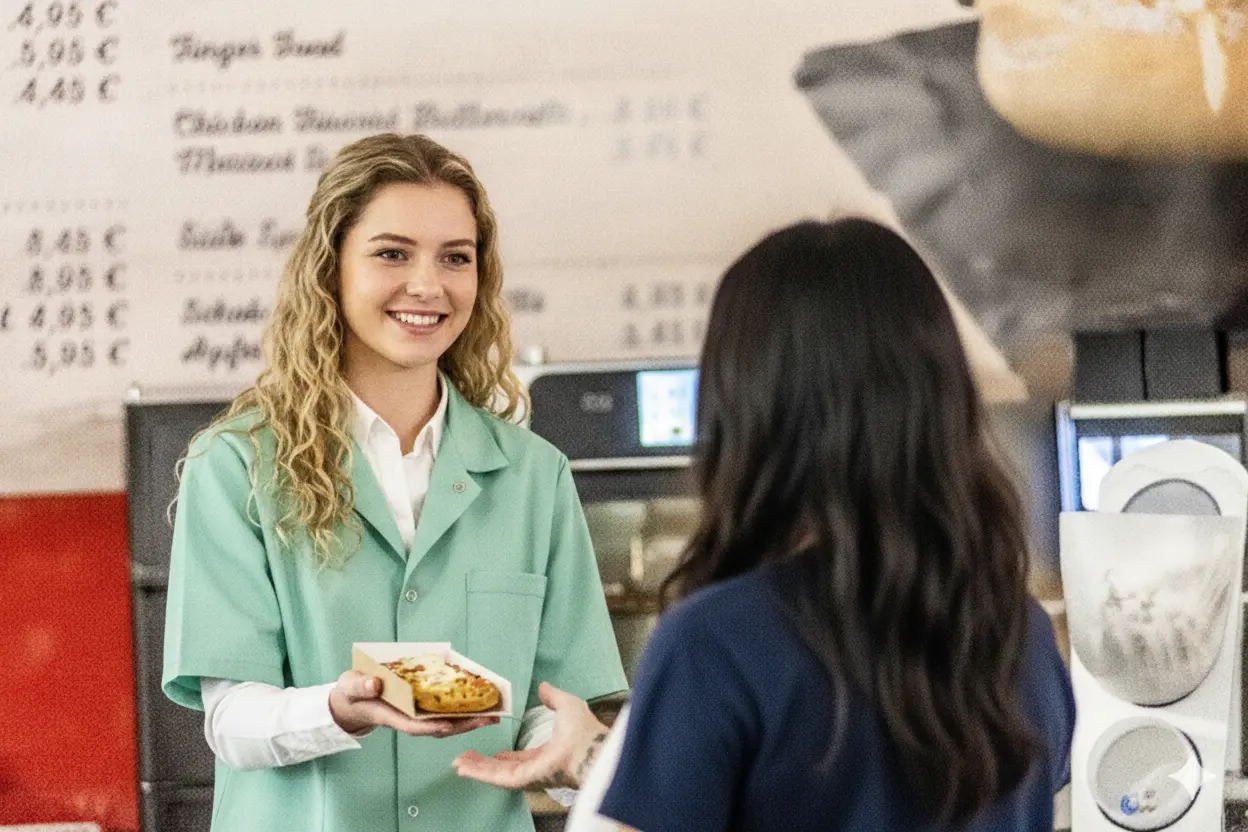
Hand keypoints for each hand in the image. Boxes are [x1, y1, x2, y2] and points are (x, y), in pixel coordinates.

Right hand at [328, 670, 498, 737]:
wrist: (351, 698)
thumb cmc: (351, 692)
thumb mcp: (351, 686)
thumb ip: (361, 686)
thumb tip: (375, 684)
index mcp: (390, 716)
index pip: (413, 725)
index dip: (431, 726)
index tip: (448, 725)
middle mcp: (407, 718)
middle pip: (438, 726)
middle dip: (464, 725)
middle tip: (489, 719)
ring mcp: (416, 715)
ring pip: (445, 721)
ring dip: (469, 719)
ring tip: (493, 714)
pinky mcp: (421, 709)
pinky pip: (444, 711)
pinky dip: (461, 709)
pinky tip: (478, 703)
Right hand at [452, 681, 609, 789]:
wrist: (591, 748)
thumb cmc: (585, 729)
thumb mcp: (566, 704)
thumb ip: (553, 697)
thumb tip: (544, 687)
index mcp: (547, 753)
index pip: (522, 758)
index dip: (506, 755)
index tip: (493, 753)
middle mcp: (536, 767)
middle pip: (503, 768)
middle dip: (484, 764)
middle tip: (465, 759)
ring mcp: (528, 775)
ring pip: (496, 774)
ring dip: (476, 769)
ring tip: (458, 764)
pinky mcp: (523, 779)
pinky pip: (496, 778)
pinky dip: (479, 773)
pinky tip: (464, 767)